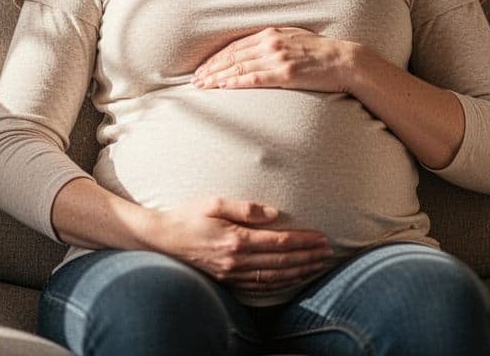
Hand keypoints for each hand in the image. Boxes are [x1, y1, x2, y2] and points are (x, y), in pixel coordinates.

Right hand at [148, 198, 333, 292]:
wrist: (161, 240)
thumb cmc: (187, 216)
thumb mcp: (214, 203)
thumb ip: (245, 208)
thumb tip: (274, 214)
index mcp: (236, 239)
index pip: (280, 242)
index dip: (304, 241)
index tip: (322, 238)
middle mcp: (236, 260)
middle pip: (282, 261)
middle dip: (308, 257)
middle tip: (328, 253)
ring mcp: (232, 274)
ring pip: (274, 277)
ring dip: (299, 271)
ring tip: (317, 266)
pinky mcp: (227, 280)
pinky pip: (260, 286)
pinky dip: (280, 283)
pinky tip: (292, 278)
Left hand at [191, 26, 360, 92]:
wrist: (344, 61)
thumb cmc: (320, 52)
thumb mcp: (294, 39)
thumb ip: (274, 42)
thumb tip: (256, 51)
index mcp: (271, 33)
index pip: (236, 46)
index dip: (216, 58)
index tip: (203, 68)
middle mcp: (271, 43)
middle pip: (232, 56)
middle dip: (210, 68)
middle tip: (195, 80)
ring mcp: (277, 58)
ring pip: (238, 68)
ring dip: (217, 78)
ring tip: (202, 87)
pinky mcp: (285, 74)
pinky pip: (253, 79)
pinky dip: (234, 83)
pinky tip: (222, 88)